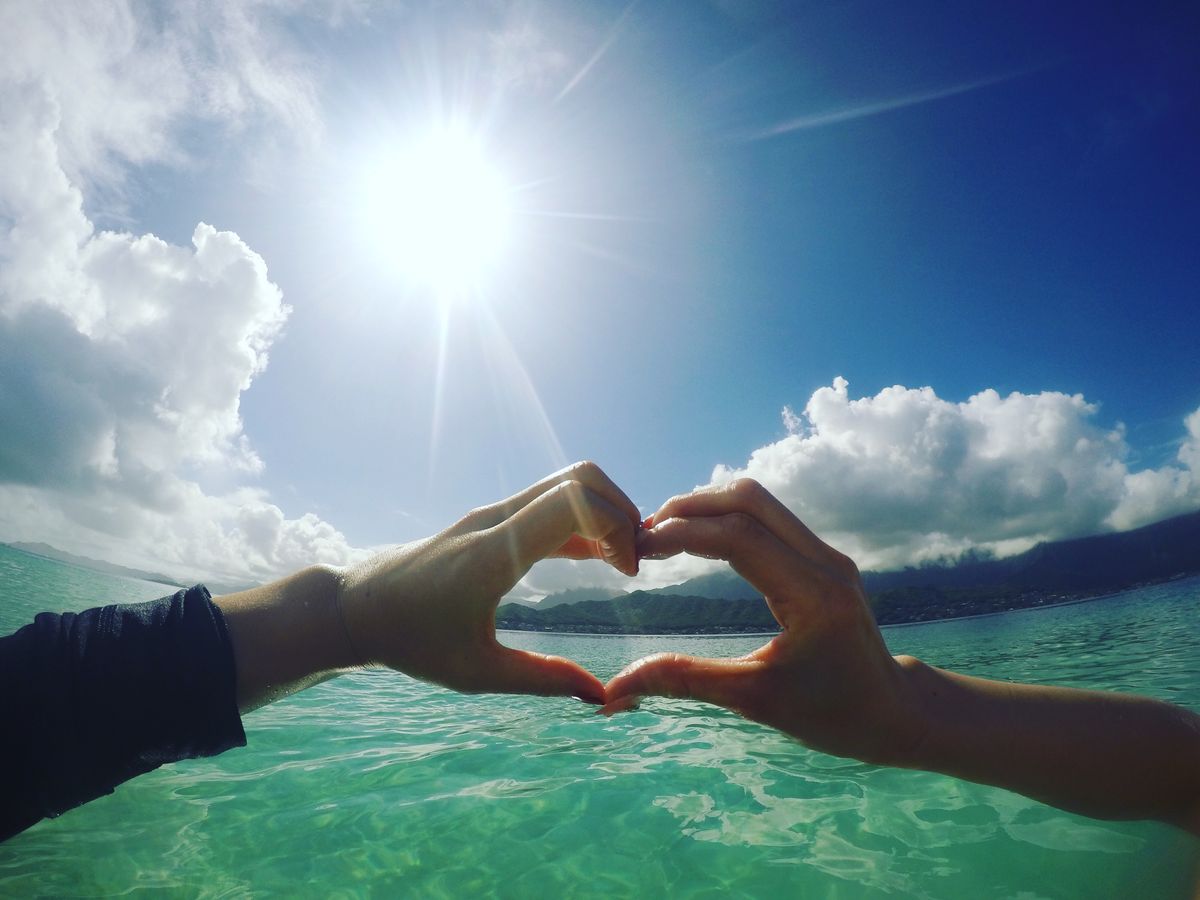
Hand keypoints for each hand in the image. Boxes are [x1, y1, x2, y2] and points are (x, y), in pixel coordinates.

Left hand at [337, 461, 639, 701]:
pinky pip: (548, 502)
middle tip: (634, 559)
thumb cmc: (413, 642)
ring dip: (604, 511)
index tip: (628, 571)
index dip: (617, 525)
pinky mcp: (491, 520)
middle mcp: (495, 521)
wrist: (359, 607)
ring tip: (622, 560)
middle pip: (579, 477)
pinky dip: (583, 519)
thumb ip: (542, 680)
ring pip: (567, 483)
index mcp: (493, 554)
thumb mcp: (477, 674)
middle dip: (621, 509)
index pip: (573, 502)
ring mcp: (492, 515)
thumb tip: (601, 694)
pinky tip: (597, 556)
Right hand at [602, 478, 925, 764]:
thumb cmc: (830, 714)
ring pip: (759, 502)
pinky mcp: (823, 558)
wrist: (894, 713)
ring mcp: (827, 555)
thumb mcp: (753, 701)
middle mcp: (825, 562)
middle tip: (643, 535)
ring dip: (707, 508)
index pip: (739, 537)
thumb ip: (684, 680)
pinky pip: (770, 518)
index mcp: (812, 595)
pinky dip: (726, 519)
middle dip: (689, 509)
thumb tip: (613, 691)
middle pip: (748, 500)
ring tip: (663, 536)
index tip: (639, 548)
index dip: (682, 533)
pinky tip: (697, 542)